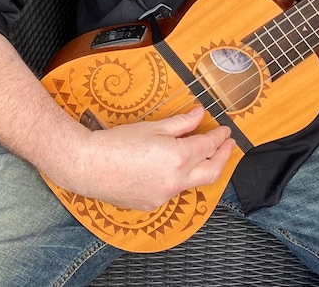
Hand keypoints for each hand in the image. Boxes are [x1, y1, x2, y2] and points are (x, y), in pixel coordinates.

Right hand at [62, 105, 235, 210]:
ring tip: (206, 155)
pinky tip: (178, 168)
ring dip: (203, 168)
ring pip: (194, 183)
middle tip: (228, 144)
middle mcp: (175, 181)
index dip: (218, 137)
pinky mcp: (153, 204)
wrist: (91, 166)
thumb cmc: (118, 144)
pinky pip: (175, 191)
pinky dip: (183, 178)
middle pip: (211, 172)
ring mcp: (165, 196)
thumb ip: (181, 123)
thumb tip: (200, 114)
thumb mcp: (154, 127)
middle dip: (223, 157)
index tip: (224, 130)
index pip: (207, 147)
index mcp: (178, 158)